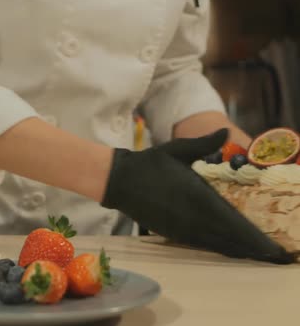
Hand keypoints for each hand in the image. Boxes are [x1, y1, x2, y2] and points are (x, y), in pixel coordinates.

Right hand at [102, 129, 294, 263]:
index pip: (228, 217)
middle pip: (224, 234)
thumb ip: (203, 143)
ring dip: (232, 248)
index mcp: (194, 193)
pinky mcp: (168, 230)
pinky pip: (195, 243)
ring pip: (211, 241)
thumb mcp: (177, 149)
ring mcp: (177, 224)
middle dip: (245, 244)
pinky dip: (213, 247)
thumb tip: (225, 132)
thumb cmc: (149, 162)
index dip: (247, 232)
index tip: (264, 240)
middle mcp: (188, 213)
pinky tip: (224, 249)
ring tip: (251, 254)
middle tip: (266, 252)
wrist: (119, 180)